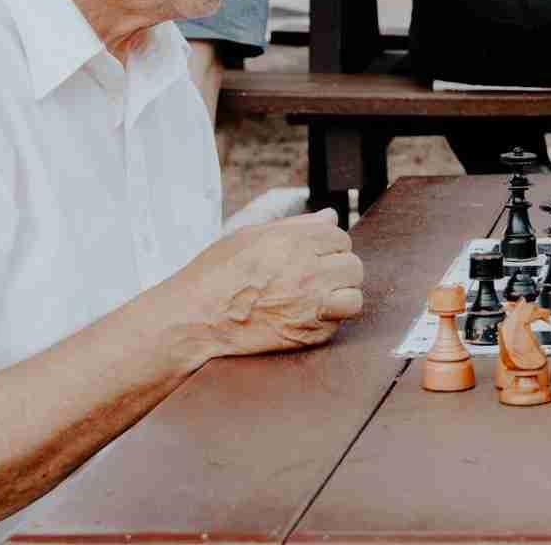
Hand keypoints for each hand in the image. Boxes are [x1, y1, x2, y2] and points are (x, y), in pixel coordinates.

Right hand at [162, 209, 364, 358]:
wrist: (195, 320)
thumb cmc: (216, 275)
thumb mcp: (251, 236)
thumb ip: (297, 225)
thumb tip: (330, 217)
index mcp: (295, 242)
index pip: (339, 236)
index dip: (327, 246)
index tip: (313, 255)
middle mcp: (308, 271)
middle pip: (352, 264)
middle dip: (337, 268)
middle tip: (315, 277)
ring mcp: (311, 304)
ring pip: (354, 293)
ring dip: (341, 293)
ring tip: (319, 296)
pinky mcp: (309, 333)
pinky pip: (340, 322)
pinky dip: (331, 319)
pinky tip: (310, 315)